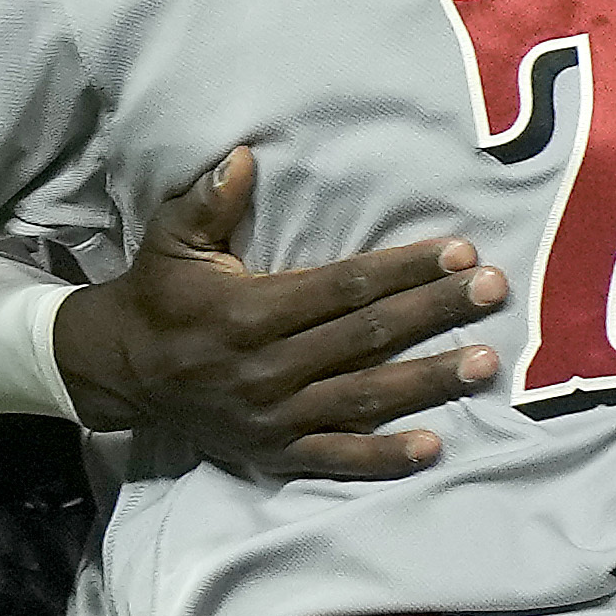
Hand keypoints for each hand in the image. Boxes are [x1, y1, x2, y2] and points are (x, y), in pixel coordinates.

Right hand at [51, 148, 505, 478]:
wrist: (122, 371)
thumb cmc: (161, 294)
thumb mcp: (172, 239)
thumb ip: (208, 200)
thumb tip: (242, 156)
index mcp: (250, 311)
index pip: (345, 287)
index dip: (404, 269)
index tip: (458, 251)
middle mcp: (268, 366)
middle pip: (368, 337)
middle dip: (435, 311)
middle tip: (493, 290)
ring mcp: (274, 416)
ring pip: (365, 397)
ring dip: (428, 381)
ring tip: (484, 362)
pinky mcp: (275, 453)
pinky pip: (337, 458)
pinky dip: (384, 458)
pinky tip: (433, 447)